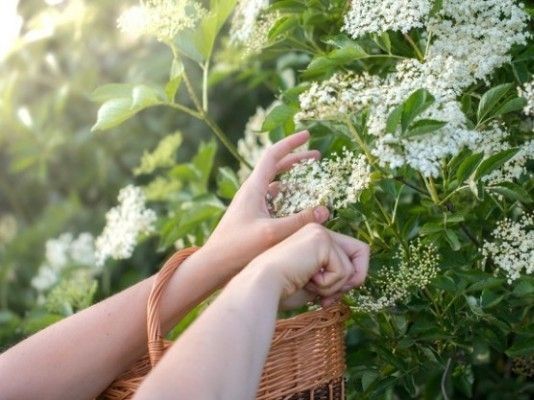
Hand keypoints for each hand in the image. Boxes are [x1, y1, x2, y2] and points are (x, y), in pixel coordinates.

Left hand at [201, 131, 329, 279]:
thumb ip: (300, 221)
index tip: (308, 135)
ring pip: (276, 184)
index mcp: (253, 187)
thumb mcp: (273, 233)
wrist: (213, 265)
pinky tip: (298, 205)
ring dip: (294, 179)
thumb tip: (326, 210)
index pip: (273, 155)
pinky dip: (288, 198)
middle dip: (297, 159)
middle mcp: (252, 192)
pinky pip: (273, 200)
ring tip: (312, 180)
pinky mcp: (252, 217)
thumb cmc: (237, 248)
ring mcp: (251, 204)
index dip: (291, 143)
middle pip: (276, 166)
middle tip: (317, 156)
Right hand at [249, 223, 369, 308]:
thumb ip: (334, 278)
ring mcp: (320, 232)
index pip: (350, 255)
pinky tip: (307, 279)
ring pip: (351, 268)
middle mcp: (318, 230)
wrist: (261, 287)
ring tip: (309, 284)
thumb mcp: (314, 285)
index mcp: (314, 240)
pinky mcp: (322, 239)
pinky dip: (328, 285)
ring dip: (333, 287)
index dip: (346, 280)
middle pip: (362, 253)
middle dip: (350, 281)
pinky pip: (343, 271)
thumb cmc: (280, 290)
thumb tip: (358, 278)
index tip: (325, 299)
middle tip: (326, 297)